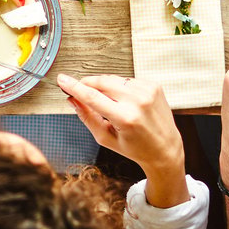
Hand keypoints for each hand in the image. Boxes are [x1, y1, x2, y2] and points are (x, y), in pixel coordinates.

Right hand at [60, 73, 188, 205]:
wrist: (165, 149)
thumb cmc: (136, 148)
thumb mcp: (106, 138)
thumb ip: (87, 117)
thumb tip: (72, 99)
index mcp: (125, 118)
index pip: (93, 97)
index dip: (75, 87)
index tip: (62, 80)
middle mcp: (138, 102)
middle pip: (102, 82)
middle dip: (89, 85)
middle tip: (82, 92)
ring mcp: (148, 91)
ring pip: (114, 79)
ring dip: (107, 88)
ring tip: (113, 106)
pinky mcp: (153, 85)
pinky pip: (127, 80)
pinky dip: (122, 88)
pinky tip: (127, 102)